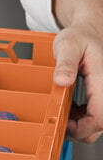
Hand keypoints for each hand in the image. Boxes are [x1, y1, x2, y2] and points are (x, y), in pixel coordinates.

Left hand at [52, 0, 102, 143]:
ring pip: (100, 122)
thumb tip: (62, 80)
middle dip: (80, 129)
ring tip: (65, 113)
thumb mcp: (68, 45)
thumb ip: (65, 63)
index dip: (84, 126)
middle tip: (61, 121)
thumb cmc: (80, 36)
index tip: (66, 124)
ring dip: (82, 124)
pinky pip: (97, 114)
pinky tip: (73, 109)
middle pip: (101, 123)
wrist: (89, 31)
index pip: (100, 115)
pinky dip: (84, 117)